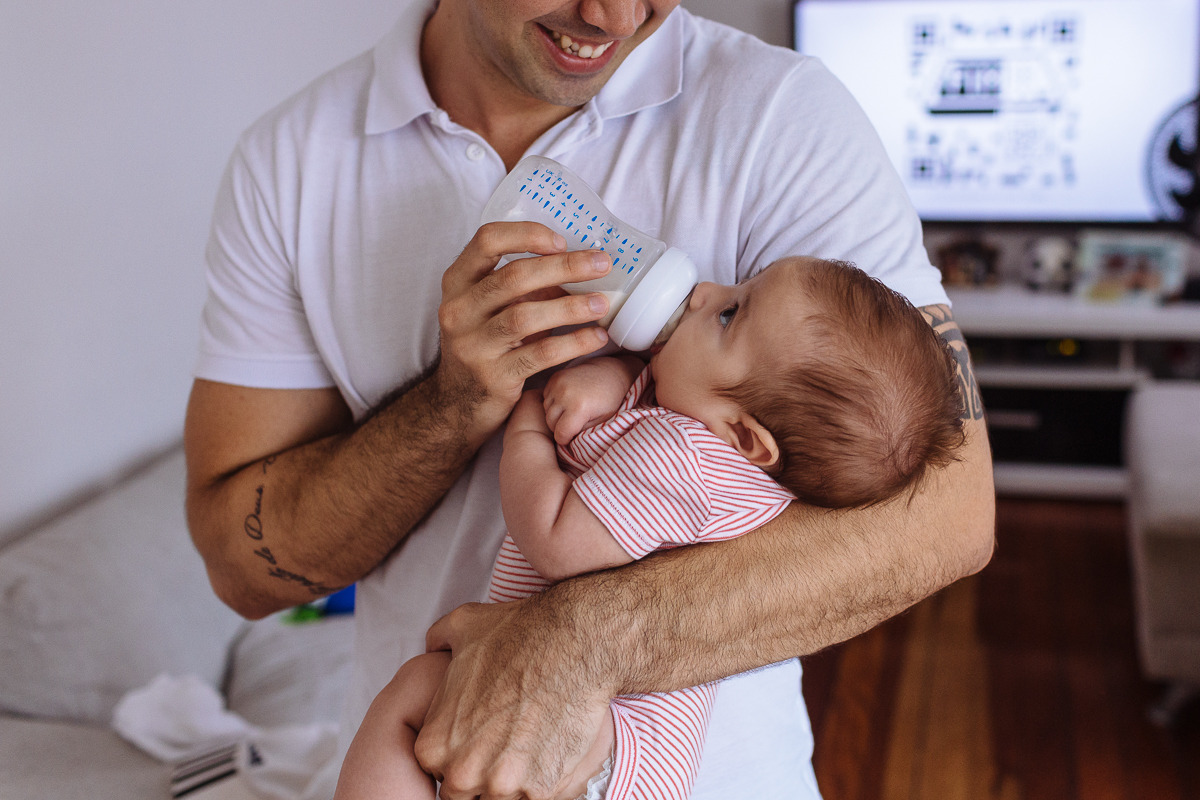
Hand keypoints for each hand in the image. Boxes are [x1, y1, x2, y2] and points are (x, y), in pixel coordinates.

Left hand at [415, 600, 612, 799]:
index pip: (441, 772)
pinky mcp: (541, 790)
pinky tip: (552, 750)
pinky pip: (536, 798)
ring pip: (503, 799)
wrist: (574, 641)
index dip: (465, 754)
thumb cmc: (520, 633)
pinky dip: (545, 781)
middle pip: (469, 793)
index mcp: (435, 744)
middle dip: (486, 772)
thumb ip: (437, 640)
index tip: (483, 739)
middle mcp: (463, 771)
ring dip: (516, 780)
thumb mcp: (462, 626)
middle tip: (507, 744)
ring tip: (532, 747)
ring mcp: (502, 784)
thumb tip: (432, 646)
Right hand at [433, 222, 612, 446]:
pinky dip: (573, 343)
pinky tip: (596, 337)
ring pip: (526, 316)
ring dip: (571, 307)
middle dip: (564, 267)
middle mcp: (459, 310)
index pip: (487, 240)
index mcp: (458, 282)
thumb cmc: (486, 345)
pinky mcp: (493, 377)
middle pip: (514, 277)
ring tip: (603, 303)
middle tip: (601, 264)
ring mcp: (473, 345)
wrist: (458, 404)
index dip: (527, 234)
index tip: (562, 241)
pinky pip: (540, 354)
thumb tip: (580, 263)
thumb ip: (527, 286)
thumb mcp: (495, 308)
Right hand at [543, 356, 641, 443]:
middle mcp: (565, 394)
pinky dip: (553, 403)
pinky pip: (546, 398)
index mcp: (579, 407)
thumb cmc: (610, 401)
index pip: (561, 434)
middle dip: (559, 428)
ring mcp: (558, 384)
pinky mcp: (555, 377)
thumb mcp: (603, 422)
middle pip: (551, 423)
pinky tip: (566, 403)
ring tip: (570, 414)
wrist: (610, 374)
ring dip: (555, 416)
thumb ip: (584, 433)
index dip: (565, 440)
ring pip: (546, 411)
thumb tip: (568, 442)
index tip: (571, 438)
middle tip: (572, 427)